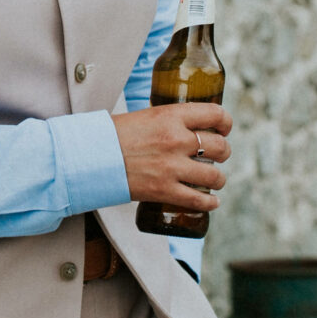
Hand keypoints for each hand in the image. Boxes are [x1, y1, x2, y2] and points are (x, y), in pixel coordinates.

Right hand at [112, 102, 232, 217]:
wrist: (91, 157)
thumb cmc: (113, 135)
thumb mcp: (145, 116)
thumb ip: (167, 121)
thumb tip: (182, 126)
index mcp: (171, 116)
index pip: (215, 114)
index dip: (225, 122)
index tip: (224, 128)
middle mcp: (176, 140)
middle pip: (219, 146)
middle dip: (224, 151)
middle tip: (219, 155)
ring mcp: (172, 167)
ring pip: (215, 175)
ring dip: (219, 179)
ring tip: (216, 180)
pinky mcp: (165, 190)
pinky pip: (199, 199)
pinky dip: (210, 202)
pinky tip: (212, 202)